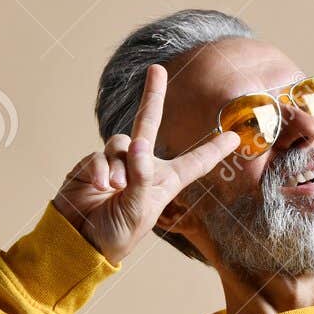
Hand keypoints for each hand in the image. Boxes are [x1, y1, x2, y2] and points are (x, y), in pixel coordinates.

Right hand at [53, 64, 237, 264]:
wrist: (78, 243)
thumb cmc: (116, 234)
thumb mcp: (138, 211)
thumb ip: (140, 177)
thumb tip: (137, 145)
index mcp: (164, 183)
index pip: (194, 163)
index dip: (213, 150)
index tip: (235, 137)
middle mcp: (142, 168)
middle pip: (148, 125)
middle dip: (153, 96)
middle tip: (156, 69)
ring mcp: (116, 165)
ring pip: (121, 143)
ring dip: (119, 166)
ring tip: (113, 190)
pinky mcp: (92, 166)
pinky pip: (100, 156)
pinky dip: (101, 170)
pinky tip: (99, 188)